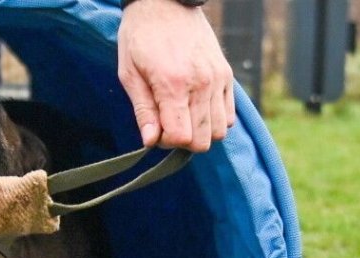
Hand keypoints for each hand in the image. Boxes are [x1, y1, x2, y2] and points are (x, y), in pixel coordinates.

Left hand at [118, 0, 234, 151]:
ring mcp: (218, 79)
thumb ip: (143, 110)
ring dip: (200, 132)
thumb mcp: (130, 74)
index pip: (181, 138)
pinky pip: (230, 115)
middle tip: (166, 124)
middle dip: (182, 141)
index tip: (154, 130)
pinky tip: (196, 108)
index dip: (165, 142)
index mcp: (174, 85)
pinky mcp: (226, 75)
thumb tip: (150, 141)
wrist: (165, 4)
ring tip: (182, 117)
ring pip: (219, 131)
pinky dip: (215, 120)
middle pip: (202, 140)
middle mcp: (201, 84)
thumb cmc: (140, 37)